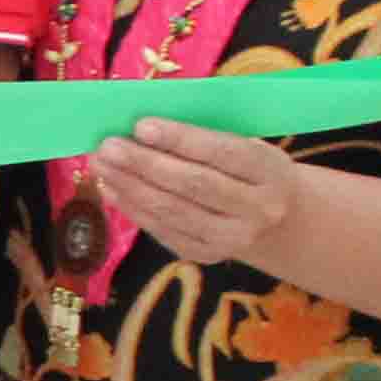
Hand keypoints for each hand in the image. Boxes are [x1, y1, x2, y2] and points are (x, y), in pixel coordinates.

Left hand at [91, 117, 301, 270]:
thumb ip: (204, 138)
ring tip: (100, 165)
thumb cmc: (250, 171)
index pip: (223, 152)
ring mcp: (233, 238)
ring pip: (173, 211)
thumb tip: (140, 128)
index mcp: (270, 171)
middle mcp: (258, 209)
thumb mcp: (246, 146)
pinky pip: (164, 231)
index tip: (140, 125)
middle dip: (144, 164)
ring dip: (130, 187)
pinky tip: (111, 189)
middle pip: (193, 185)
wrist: (279, 221)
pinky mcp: (208, 255)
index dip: (180, 139)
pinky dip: (133, 209)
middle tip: (108, 146)